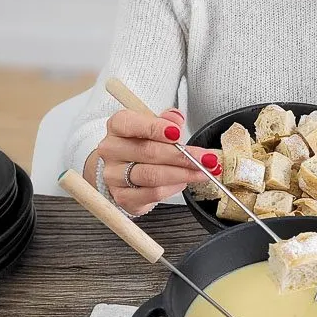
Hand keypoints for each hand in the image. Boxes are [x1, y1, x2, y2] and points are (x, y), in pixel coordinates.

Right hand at [96, 107, 220, 214]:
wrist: (125, 169)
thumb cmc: (143, 144)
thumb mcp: (155, 125)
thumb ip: (167, 120)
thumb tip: (176, 119)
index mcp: (117, 127)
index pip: (131, 124)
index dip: (156, 128)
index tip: (178, 132)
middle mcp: (112, 150)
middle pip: (148, 152)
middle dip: (182, 155)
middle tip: (205, 158)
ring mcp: (114, 175)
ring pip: (152, 175)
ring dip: (182, 174)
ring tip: (202, 172)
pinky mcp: (123, 196)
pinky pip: (152, 193)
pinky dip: (172, 188)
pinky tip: (184, 182)